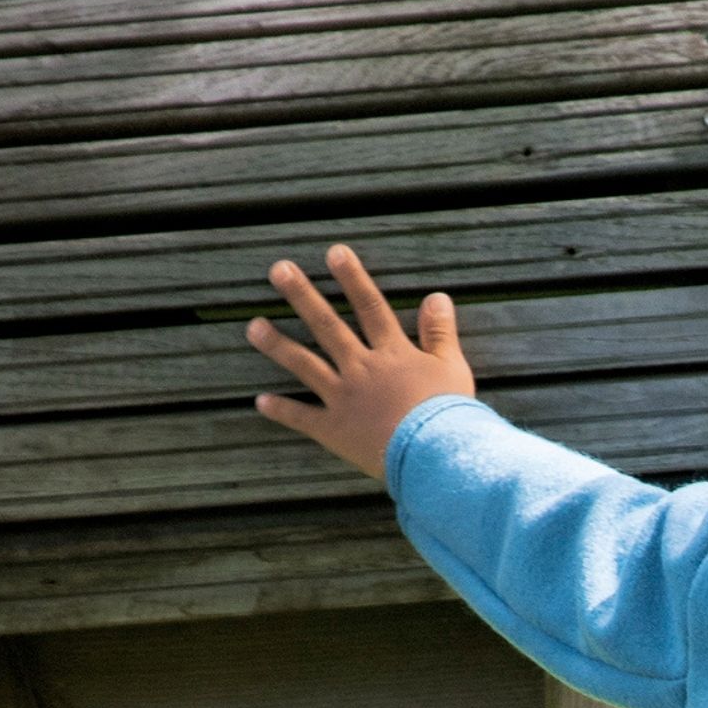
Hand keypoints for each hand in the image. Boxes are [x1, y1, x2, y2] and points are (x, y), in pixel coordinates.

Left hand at [247, 242, 475, 479]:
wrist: (433, 455)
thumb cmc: (449, 415)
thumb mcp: (453, 369)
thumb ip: (441, 333)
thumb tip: (437, 297)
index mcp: (392, 354)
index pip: (370, 307)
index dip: (352, 278)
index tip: (334, 252)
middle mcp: (361, 368)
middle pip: (327, 326)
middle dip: (302, 295)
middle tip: (278, 270)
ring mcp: (343, 398)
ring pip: (305, 365)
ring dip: (278, 344)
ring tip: (254, 326)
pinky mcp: (335, 430)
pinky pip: (303, 418)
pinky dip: (282, 410)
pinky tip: (261, 401)